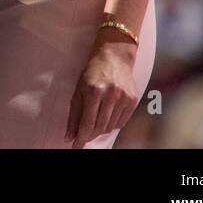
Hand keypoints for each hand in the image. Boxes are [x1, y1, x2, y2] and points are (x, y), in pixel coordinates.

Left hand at [64, 30, 139, 147]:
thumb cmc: (92, 72)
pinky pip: (121, 122)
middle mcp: (110, 94)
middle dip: (89, 135)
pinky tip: (106, 116)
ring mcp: (123, 97)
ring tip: (94, 123)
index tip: (76, 146)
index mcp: (94, 91)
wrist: (114, 56)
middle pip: (99, 127)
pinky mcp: (133, 100)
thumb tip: (69, 136)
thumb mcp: (78, 90)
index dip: (81, 137)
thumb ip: (74, 114)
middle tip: (83, 137)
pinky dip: (112, 124)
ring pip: (110, 127)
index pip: (87, 123)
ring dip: (100, 130)